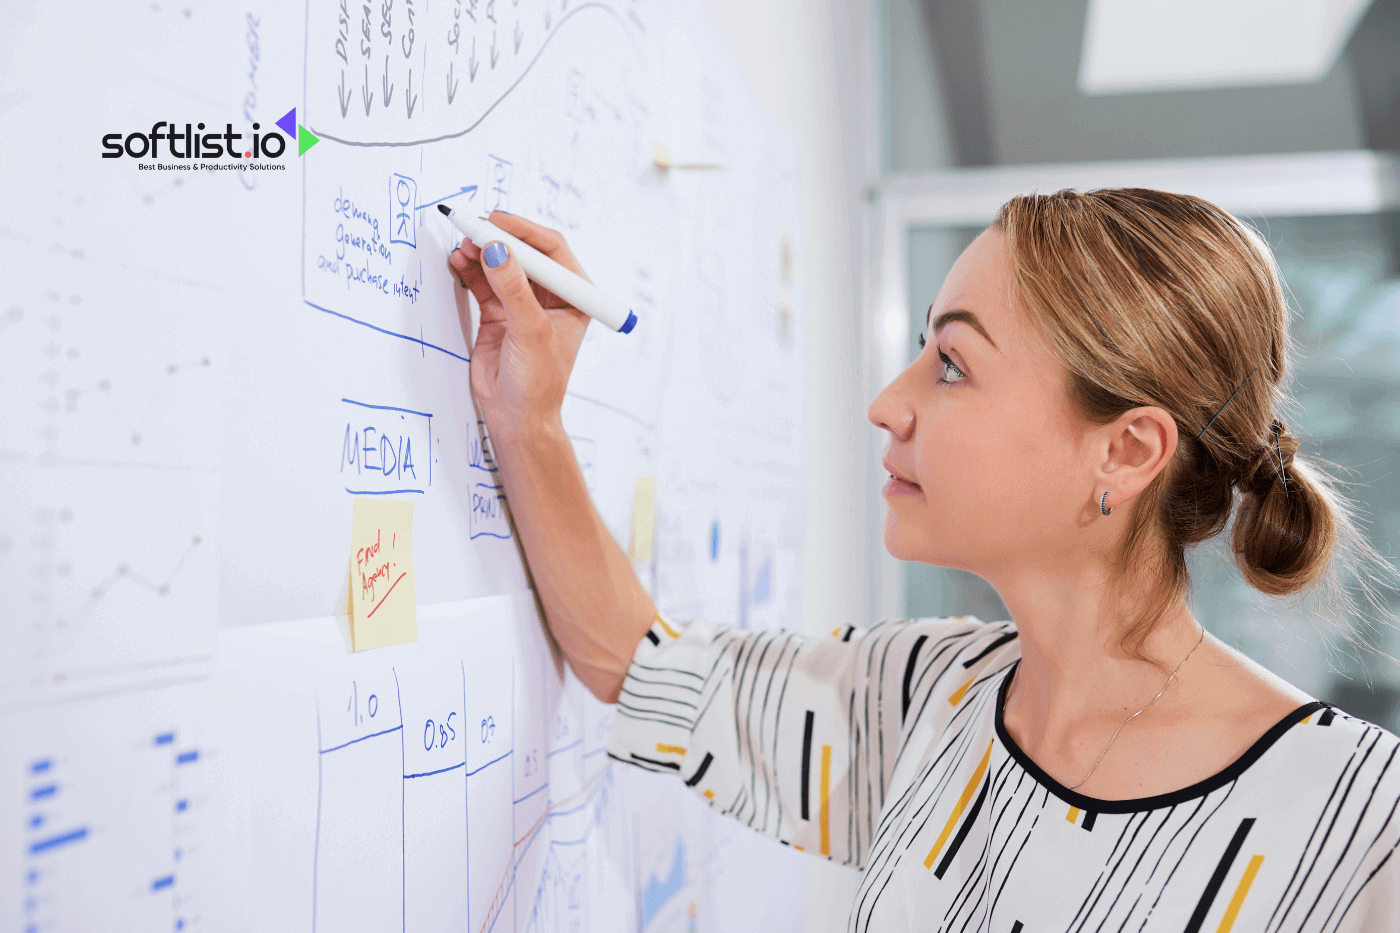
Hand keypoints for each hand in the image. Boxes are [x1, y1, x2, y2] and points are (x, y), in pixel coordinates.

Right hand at [447, 212, 590, 436]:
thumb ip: (513, 289)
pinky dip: (469, 270)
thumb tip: (496, 251)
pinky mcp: (497, 313)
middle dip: (498, 239)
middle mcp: (549, 296)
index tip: (498, 223)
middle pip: (523, 252)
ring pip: (500, 264)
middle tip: (474, 230)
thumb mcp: (531, 331)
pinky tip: (458, 262)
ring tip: (462, 247)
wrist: (516, 416)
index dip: (524, 232)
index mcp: (572, 297)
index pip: (551, 250)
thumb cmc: (539, 383)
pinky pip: (482, 281)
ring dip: (480, 252)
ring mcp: (521, 303)